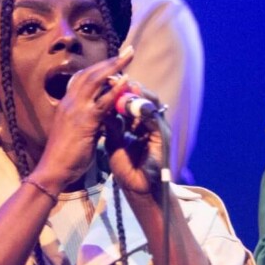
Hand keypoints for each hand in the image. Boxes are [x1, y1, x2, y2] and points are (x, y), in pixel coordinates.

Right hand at [28, 49, 134, 191]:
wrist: (53, 170)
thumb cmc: (64, 156)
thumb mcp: (76, 132)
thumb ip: (89, 120)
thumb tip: (103, 117)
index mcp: (66, 104)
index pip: (82, 79)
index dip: (99, 68)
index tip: (113, 62)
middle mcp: (69, 102)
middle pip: (90, 74)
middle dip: (109, 61)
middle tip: (127, 51)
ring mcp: (76, 110)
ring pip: (95, 80)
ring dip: (114, 66)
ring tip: (128, 56)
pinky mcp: (84, 121)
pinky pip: (102, 101)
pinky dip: (114, 89)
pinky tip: (126, 80)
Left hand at [103, 79, 166, 198]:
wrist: (137, 187)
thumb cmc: (125, 166)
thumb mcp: (113, 141)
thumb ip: (110, 124)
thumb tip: (101, 105)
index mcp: (136, 122)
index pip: (129, 100)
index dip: (119, 90)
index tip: (107, 79)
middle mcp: (148, 122)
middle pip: (142, 97)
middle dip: (130, 87)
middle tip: (119, 77)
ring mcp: (157, 127)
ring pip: (150, 104)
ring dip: (139, 95)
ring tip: (128, 85)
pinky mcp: (163, 135)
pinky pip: (154, 118)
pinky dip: (145, 110)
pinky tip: (135, 104)